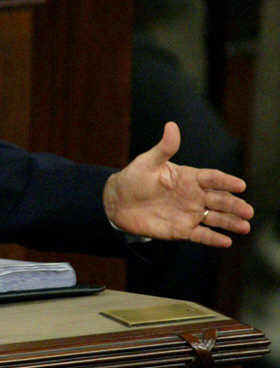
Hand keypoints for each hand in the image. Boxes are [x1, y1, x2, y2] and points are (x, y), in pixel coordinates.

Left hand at [103, 122, 252, 246]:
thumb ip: (164, 148)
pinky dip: (213, 239)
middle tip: (248, 211)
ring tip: (244, 226)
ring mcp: (189, 213)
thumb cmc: (134, 178)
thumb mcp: (148, 162)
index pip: (212, 178)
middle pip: (219, 200)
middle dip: (234, 205)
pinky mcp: (181, 230)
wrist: (117, 202)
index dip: (226, 181)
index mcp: (189, 178)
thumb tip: (171, 126)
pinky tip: (226, 242)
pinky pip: (201, 235)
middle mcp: (194, 196)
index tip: (240, 185)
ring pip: (214, 218)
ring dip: (230, 222)